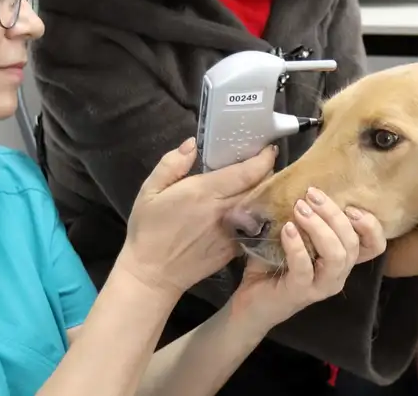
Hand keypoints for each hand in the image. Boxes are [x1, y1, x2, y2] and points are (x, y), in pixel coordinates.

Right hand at [115, 138, 277, 299]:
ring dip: (265, 193)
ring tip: (264, 183)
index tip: (269, 149)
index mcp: (205, 193)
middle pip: (260, 187)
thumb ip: (172, 164)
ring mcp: (233, 231)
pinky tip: (255, 208)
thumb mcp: (150, 191)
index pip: (247, 173)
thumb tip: (192, 144)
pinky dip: (260, 214)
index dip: (263, 159)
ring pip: (260, 206)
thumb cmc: (148, 230)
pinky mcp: (235, 248)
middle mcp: (224, 211)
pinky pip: (255, 226)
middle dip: (268, 173)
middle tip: (266, 164)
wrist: (153, 274)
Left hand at [227, 188, 386, 331]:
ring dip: (319, 228)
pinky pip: (305, 267)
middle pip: (352, 243)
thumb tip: (304, 181)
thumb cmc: (274, 264)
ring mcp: (322, 286)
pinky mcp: (300, 292)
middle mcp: (338, 274)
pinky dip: (297, 245)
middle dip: (334, 214)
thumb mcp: (295, 236)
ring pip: (336, 255)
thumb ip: (306, 216)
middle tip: (311, 195)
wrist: (251, 302)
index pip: (375, 245)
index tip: (350, 205)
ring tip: (300, 209)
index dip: (371, 225)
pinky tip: (287, 229)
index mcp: (342, 259)